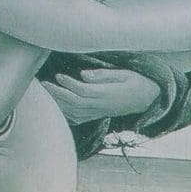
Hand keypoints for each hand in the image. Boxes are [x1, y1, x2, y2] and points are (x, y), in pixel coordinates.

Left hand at [44, 67, 160, 123]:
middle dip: (57, 94)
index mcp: (107, 94)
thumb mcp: (124, 74)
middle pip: (74, 102)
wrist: (147, 99)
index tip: (58, 75)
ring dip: (58, 103)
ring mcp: (98, 112)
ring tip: (45, 93)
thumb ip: (103, 75)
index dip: (69, 84)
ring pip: (74, 111)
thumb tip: (83, 75)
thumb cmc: (136, 82)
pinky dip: (65, 114)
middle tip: (43, 84)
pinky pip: (77, 118)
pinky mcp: (96, 114)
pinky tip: (56, 107)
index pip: (84, 91)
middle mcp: (101, 105)